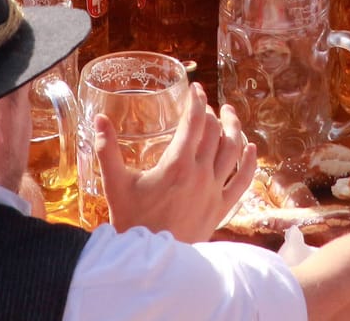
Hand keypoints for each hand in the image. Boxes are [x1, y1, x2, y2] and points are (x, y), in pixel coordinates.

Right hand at [96, 82, 256, 241]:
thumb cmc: (131, 220)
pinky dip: (249, 162)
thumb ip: (106, 149)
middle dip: (211, 112)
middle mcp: (201, 174)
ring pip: (234, 150)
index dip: (196, 100)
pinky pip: (243, 181)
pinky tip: (251, 148)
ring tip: (229, 115)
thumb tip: (98, 119)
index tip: (194, 88)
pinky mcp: (221, 208)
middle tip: (204, 104)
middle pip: (215, 132)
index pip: (194, 121)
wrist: (149, 260)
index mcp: (177, 164)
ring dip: (234, 128)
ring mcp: (214, 192)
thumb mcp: (115, 183)